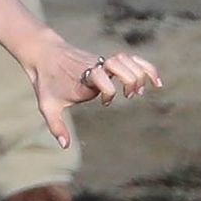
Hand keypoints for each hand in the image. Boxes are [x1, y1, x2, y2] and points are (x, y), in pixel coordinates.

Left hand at [21, 30, 162, 148]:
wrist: (45, 55)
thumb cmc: (47, 83)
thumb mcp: (47, 106)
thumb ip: (56, 126)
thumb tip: (65, 146)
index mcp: (82, 80)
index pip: (100, 78)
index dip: (107, 91)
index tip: (104, 103)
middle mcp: (94, 68)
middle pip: (119, 64)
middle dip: (129, 80)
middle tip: (129, 96)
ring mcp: (102, 62)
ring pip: (128, 59)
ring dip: (139, 74)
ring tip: (137, 93)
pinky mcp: (107, 61)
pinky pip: (132, 59)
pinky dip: (146, 67)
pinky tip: (155, 81)